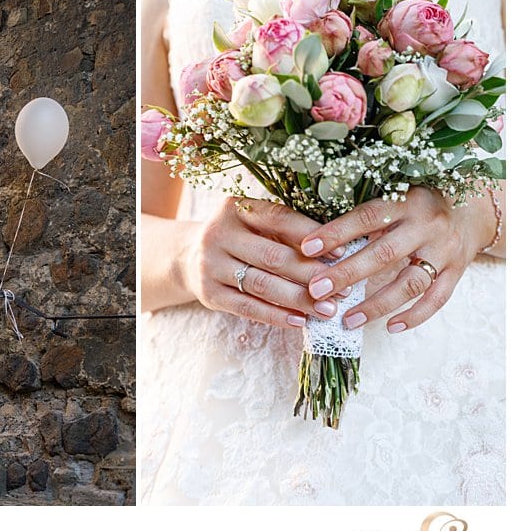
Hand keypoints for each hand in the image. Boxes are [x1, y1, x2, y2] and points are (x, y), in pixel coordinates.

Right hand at [181, 197, 343, 328]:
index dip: (312, 235)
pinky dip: (276, 316)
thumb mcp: (255, 224)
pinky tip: (299, 321)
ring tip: (328, 310)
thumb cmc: (239, 237)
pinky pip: (247, 307)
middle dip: (312, 274)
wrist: (188, 256)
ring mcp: (210, 265)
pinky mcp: (208, 293)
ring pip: (262, 285)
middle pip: (272, 257)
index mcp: (234, 209)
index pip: (279, 218)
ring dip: (299, 299)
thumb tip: (338, 252)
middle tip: (343, 290)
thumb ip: (287, 231)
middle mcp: (218, 234)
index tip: (343, 253)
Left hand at [299, 186, 494, 332]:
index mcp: (406, 201)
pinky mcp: (458, 272)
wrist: (473, 210)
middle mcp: (427, 226)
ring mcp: (445, 251)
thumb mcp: (394, 199)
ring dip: (377, 304)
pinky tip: (390, 326)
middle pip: (384, 253)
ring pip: (410, 282)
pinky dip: (415, 316)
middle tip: (316, 290)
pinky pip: (437, 299)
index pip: (366, 217)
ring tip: (348, 320)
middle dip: (347, 273)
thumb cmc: (417, 205)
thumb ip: (365, 218)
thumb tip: (316, 240)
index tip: (306, 248)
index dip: (336, 232)